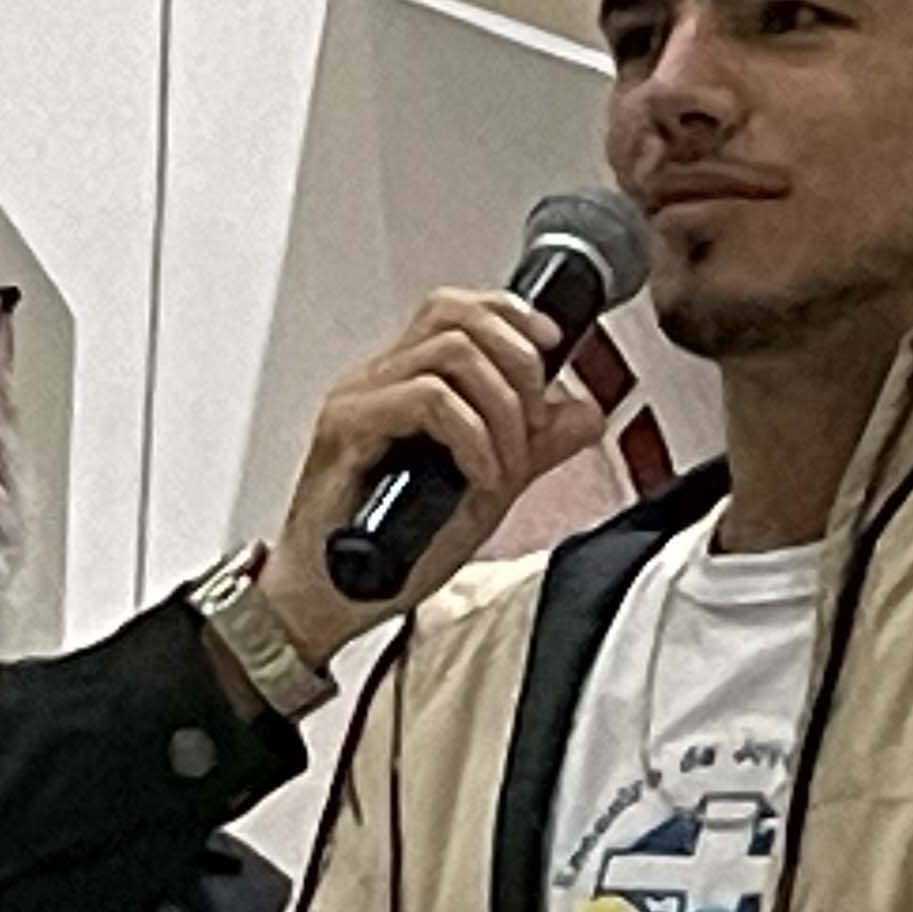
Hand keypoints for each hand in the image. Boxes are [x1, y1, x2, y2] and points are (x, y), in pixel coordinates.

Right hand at [258, 290, 604, 660]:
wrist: (331, 601)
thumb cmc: (388, 552)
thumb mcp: (485, 489)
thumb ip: (534, 448)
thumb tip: (581, 412)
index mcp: (405, 382)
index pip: (459, 310)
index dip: (512, 315)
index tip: (552, 347)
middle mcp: (379, 381)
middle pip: (456, 315)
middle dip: (519, 364)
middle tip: (532, 424)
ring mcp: (360, 401)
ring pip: (449, 353)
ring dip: (501, 408)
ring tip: (505, 462)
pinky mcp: (346, 430)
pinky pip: (426, 401)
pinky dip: (472, 436)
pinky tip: (479, 476)